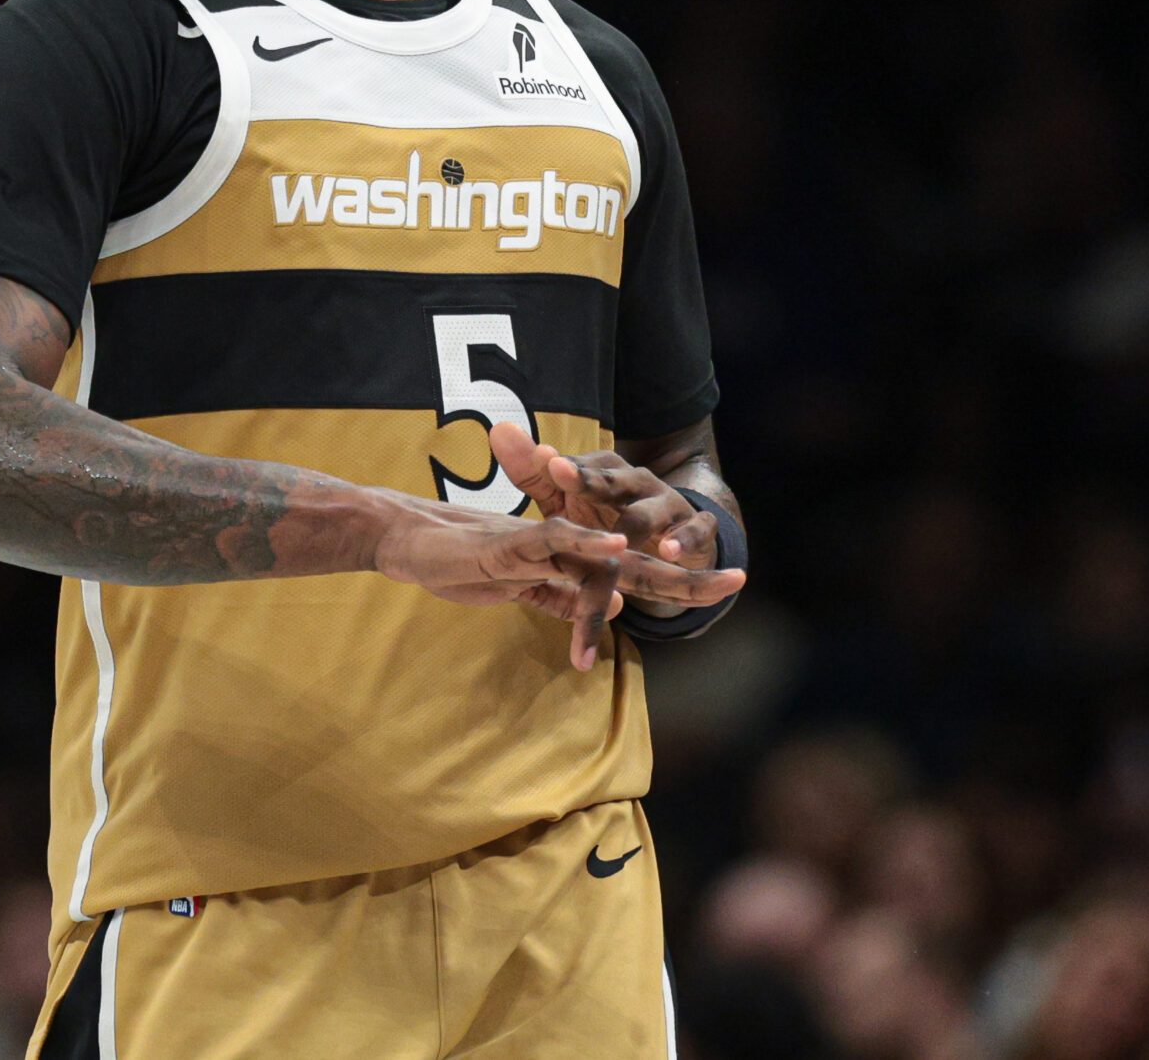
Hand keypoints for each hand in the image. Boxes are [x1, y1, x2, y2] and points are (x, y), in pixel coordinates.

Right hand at [372, 497, 742, 670]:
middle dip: (687, 575)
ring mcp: (539, 542)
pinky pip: (554, 541)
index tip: (723, 589)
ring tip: (696, 574)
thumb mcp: (519, 586)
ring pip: (601, 552)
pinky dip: (587, 546)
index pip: (633, 575)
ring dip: (650, 565)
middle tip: (739, 580)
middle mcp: (564, 546)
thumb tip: (613, 610)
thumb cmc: (462, 562)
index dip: (678, 582)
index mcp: (571, 560)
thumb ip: (561, 594)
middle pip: (636, 563)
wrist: (409, 538)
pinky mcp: (511, 543)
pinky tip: (619, 553)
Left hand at [487, 423, 719, 573]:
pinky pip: (695, 531)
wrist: (668, 536)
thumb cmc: (607, 517)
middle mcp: (636, 482)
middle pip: (615, 481)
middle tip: (571, 482)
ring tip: (626, 535)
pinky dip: (685, 539)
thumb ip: (534, 471)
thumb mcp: (567, 500)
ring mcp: (668, 504)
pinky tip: (670, 551)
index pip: (583, 466)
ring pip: (654, 508)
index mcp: (605, 474)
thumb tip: (499, 429)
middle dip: (595, 482)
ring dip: (641, 521)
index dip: (566, 467)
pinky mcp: (695, 528)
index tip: (547, 463)